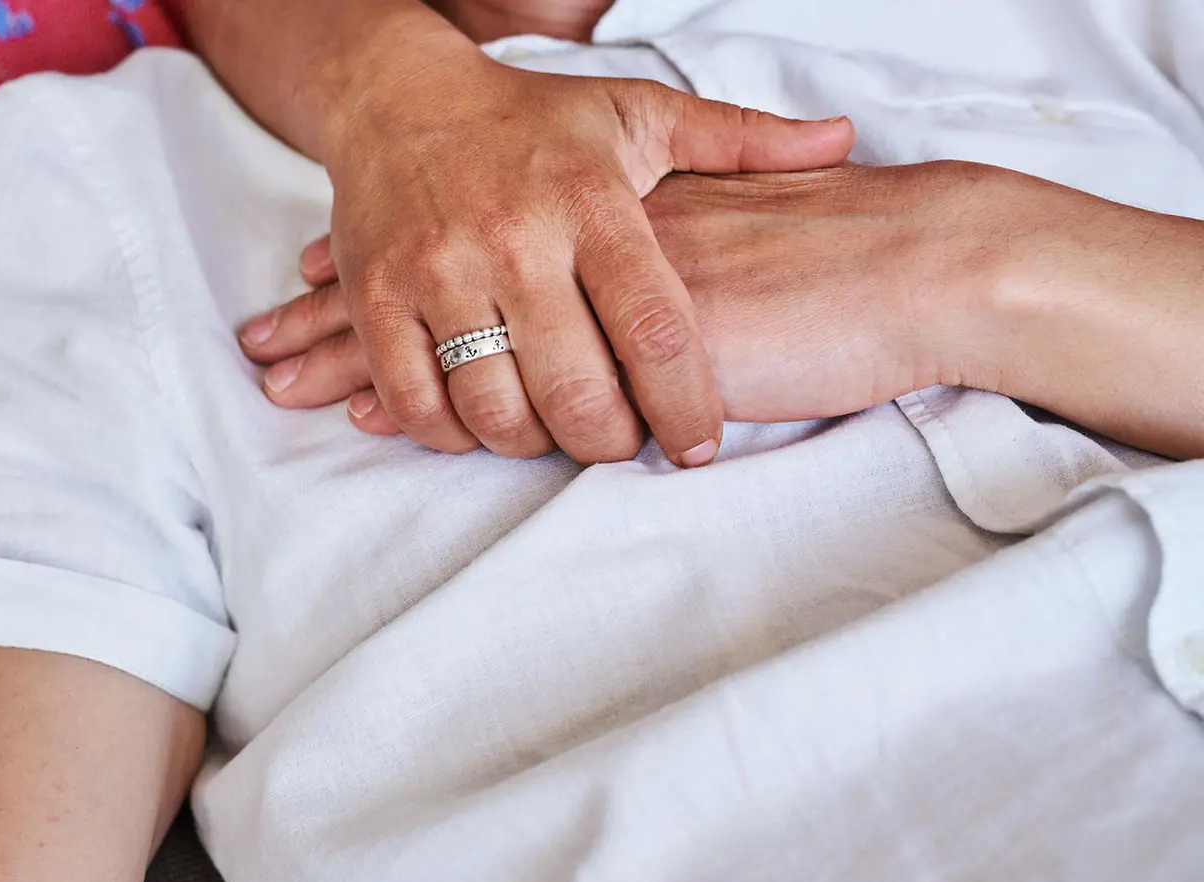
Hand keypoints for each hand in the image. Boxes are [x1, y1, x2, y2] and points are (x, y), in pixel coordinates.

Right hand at [239, 53, 853, 466]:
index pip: (655, 331)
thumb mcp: (639, 115)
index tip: (698, 443)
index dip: (686, 408)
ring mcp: (439, 274)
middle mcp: (515, 242)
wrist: (399, 100)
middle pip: (577, 393)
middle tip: (623, 443)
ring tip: (555, 430)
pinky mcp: (378, 300)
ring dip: (534, 443)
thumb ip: (738, 140)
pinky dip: (451, 435)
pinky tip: (481, 423)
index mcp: (590, 204)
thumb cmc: (531, 123)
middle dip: (611, 443)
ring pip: (495, 411)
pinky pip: (417, 403)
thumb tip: (839, 139)